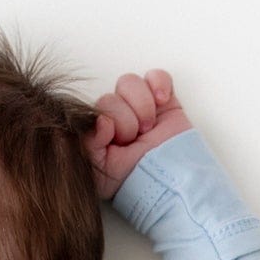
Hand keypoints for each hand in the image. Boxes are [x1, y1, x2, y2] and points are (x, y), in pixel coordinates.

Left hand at [84, 69, 191, 201]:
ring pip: (129, 82)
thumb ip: (88, 145)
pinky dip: (159, 84)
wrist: (171, 183)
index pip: (92, 110)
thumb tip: (99, 120)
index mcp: (99, 133)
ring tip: (149, 127)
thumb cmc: (134, 182)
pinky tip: (162, 102)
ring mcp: (139, 107)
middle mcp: (117, 118)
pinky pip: (156, 76)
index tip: (116, 139)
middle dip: (125, 119)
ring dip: (141, 104)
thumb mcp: (101, 173)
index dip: (106, 120)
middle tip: (136, 139)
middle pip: (111, 97)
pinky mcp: (163, 100)